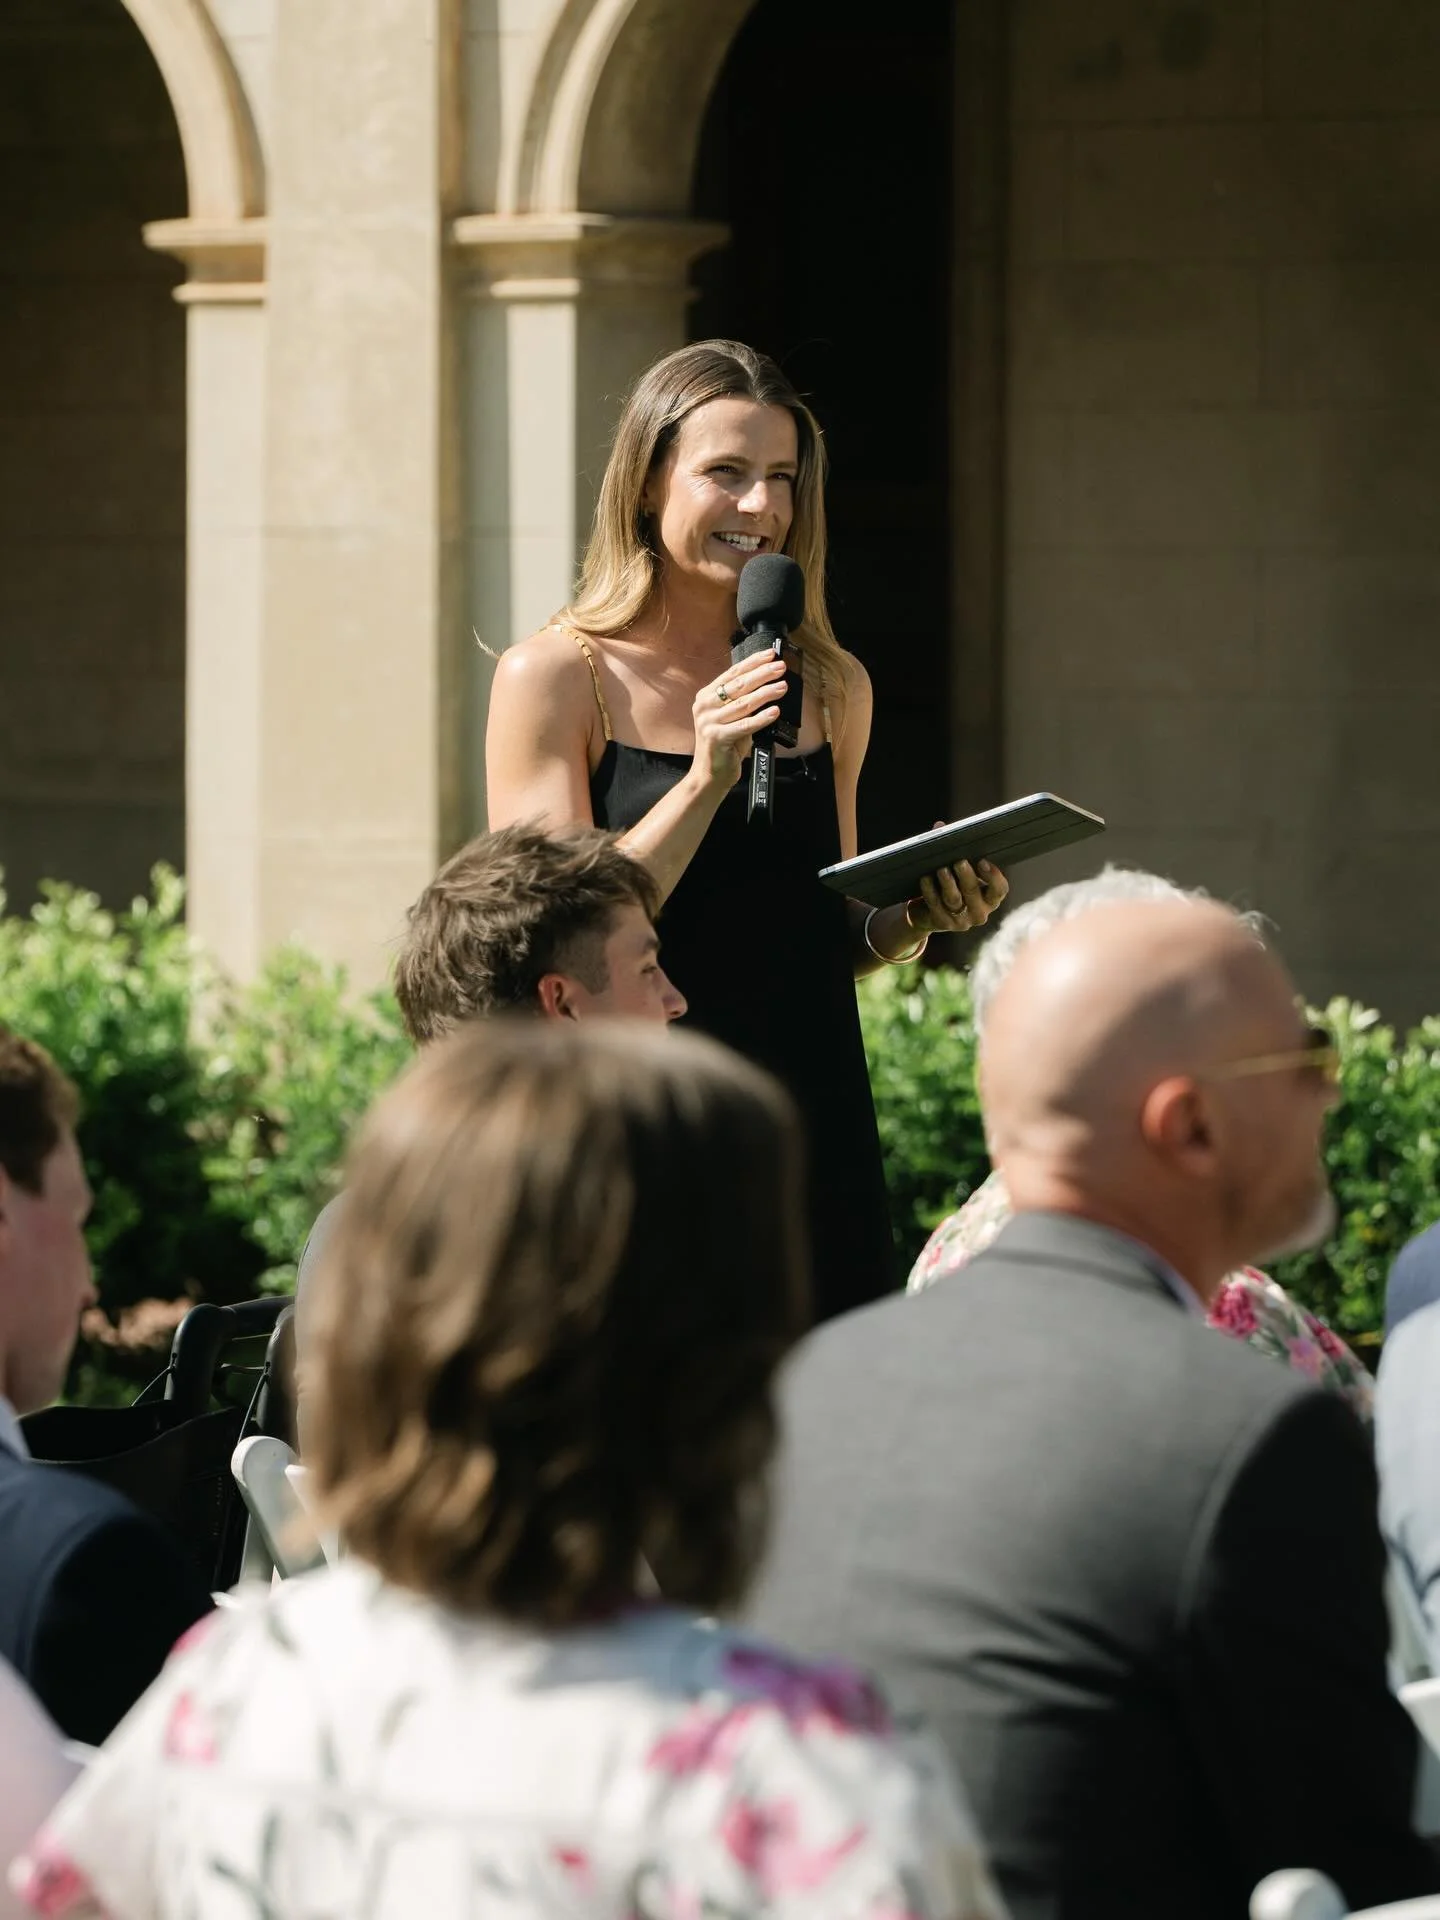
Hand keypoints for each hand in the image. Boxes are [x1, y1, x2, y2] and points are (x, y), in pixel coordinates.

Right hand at [690, 654, 789, 792]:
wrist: (710, 774)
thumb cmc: (724, 746)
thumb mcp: (731, 718)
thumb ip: (743, 702)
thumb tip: (769, 683)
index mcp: (706, 696)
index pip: (732, 673)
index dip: (753, 662)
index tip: (770, 655)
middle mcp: (705, 706)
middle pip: (738, 685)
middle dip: (762, 674)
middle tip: (780, 667)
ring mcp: (709, 722)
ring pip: (744, 703)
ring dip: (766, 693)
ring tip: (782, 687)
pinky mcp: (717, 737)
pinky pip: (745, 725)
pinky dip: (761, 718)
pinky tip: (774, 711)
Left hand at [909, 843, 1008, 935]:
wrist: (928, 913)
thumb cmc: (949, 884)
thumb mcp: (956, 869)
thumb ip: (953, 848)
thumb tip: (940, 826)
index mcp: (990, 898)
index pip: (1000, 890)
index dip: (994, 877)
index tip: (983, 861)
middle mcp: (979, 912)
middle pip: (974, 893)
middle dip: (967, 876)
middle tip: (959, 861)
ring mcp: (961, 921)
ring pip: (954, 900)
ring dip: (947, 883)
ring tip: (941, 869)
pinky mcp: (942, 923)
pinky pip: (935, 906)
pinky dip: (930, 891)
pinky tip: (925, 879)